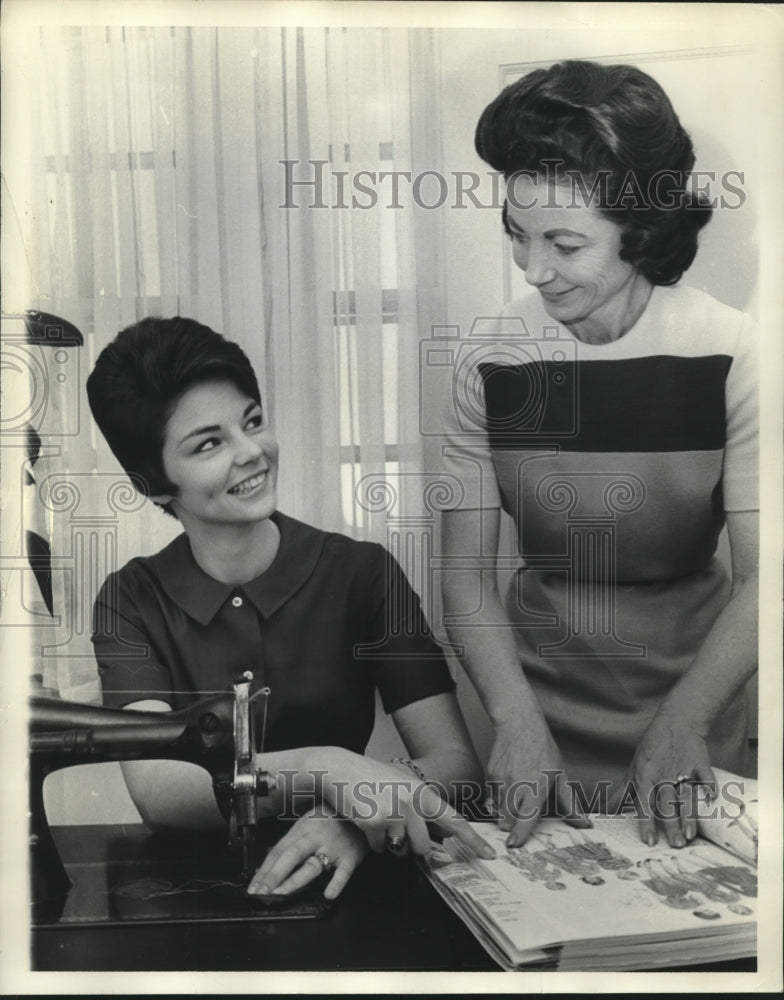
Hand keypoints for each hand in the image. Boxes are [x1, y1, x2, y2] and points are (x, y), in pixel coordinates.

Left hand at [248, 805, 366, 899]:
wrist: (363, 807)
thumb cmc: (332, 817)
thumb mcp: (309, 822)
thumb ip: (293, 842)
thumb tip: (271, 864)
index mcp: (302, 828)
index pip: (278, 851)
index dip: (264, 870)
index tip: (253, 887)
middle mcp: (315, 837)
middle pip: (290, 856)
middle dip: (273, 876)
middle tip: (260, 894)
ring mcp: (333, 847)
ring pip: (312, 865)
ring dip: (294, 881)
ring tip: (280, 894)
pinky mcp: (351, 856)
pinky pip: (343, 871)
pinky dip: (336, 883)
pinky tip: (328, 894)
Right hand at [298, 748, 495, 861]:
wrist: (340, 768)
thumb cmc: (371, 778)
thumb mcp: (403, 784)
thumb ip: (422, 807)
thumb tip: (440, 835)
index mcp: (423, 792)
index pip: (455, 820)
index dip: (474, 840)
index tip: (491, 855)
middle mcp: (412, 802)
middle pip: (423, 847)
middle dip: (411, 846)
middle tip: (396, 828)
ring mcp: (393, 812)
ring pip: (401, 850)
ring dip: (390, 843)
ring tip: (379, 819)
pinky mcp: (374, 822)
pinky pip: (379, 849)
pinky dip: (373, 841)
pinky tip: (365, 821)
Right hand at [488, 717, 589, 847]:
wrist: (519, 725)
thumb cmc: (543, 749)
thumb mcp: (560, 775)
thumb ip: (569, 802)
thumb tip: (583, 823)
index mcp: (536, 787)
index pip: (526, 816)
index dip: (519, 833)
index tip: (514, 845)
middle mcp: (517, 785)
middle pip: (507, 818)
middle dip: (510, 827)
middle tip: (515, 830)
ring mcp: (501, 779)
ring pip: (497, 809)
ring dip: (504, 815)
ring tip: (513, 808)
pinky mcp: (490, 774)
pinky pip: (492, 796)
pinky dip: (498, 800)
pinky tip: (507, 791)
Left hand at [626, 711, 716, 848]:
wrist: (676, 722)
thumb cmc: (652, 749)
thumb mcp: (634, 768)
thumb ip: (623, 791)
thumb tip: (605, 809)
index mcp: (645, 777)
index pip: (644, 803)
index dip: (646, 822)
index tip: (649, 841)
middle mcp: (663, 775)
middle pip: (666, 803)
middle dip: (670, 824)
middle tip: (674, 845)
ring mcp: (683, 769)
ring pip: (685, 795)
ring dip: (688, 815)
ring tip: (690, 835)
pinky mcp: (700, 763)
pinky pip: (705, 776)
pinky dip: (709, 786)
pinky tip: (711, 798)